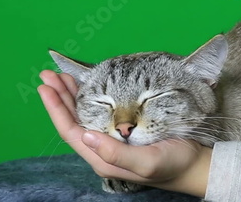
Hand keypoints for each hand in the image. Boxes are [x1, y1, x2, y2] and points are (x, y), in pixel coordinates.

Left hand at [37, 70, 211, 197]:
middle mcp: (103, 148)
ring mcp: (112, 139)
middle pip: (73, 121)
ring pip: (84, 116)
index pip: (71, 131)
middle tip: (49, 75)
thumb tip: (85, 134)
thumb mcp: (146, 163)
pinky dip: (90, 97)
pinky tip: (89, 87)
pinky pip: (99, 112)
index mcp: (103, 158)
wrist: (194, 165)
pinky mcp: (123, 131)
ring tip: (62, 77)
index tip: (47, 87)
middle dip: (60, 97)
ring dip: (72, 96)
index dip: (56, 109)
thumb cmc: (173, 164)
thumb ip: (115, 153)